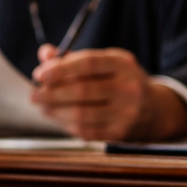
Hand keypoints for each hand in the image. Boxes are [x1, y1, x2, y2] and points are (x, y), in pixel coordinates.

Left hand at [31, 45, 186, 141]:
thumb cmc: (119, 81)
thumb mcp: (104, 63)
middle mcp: (128, 88)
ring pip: (81, 114)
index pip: (88, 63)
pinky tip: (59, 118)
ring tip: (43, 107)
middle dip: (52, 93)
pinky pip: (86, 131)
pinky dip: (67, 125)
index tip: (39, 74)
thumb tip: (45, 53)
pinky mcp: (121, 133)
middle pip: (82, 91)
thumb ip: (73, 58)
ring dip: (55, 111)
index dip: (60, 68)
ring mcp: (127, 113)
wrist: (153, 109)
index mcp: (122, 64)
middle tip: (34, 95)